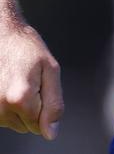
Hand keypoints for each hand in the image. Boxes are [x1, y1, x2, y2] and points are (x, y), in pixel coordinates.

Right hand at [0, 18, 62, 139]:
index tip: (39, 84)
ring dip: (19, 107)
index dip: (44, 105)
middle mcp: (1, 108)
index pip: (40, 125)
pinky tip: (8, 86)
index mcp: (21, 98)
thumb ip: (54, 103)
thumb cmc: (27, 48)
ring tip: (17, 81)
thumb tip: (51, 133)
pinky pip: (3, 118)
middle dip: (32, 107)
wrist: (2, 35)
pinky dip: (7, 106)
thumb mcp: (50, 69)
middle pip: (26, 126)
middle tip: (30, 81)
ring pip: (14, 123)